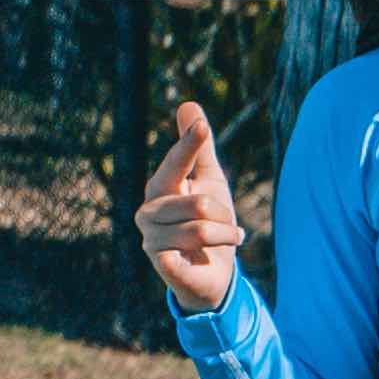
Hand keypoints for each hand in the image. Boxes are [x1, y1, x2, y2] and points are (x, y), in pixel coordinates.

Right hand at [133, 98, 240, 313]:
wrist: (210, 275)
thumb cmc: (209, 223)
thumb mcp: (210, 182)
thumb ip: (199, 148)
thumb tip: (188, 104)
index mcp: (159, 189)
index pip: (175, 164)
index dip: (188, 146)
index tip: (202, 125)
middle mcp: (148, 213)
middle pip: (200, 203)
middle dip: (224, 214)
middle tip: (229, 223)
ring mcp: (151, 241)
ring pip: (201, 229)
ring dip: (226, 234)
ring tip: (229, 238)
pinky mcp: (161, 267)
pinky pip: (185, 253)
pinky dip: (202, 252)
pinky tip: (203, 256)